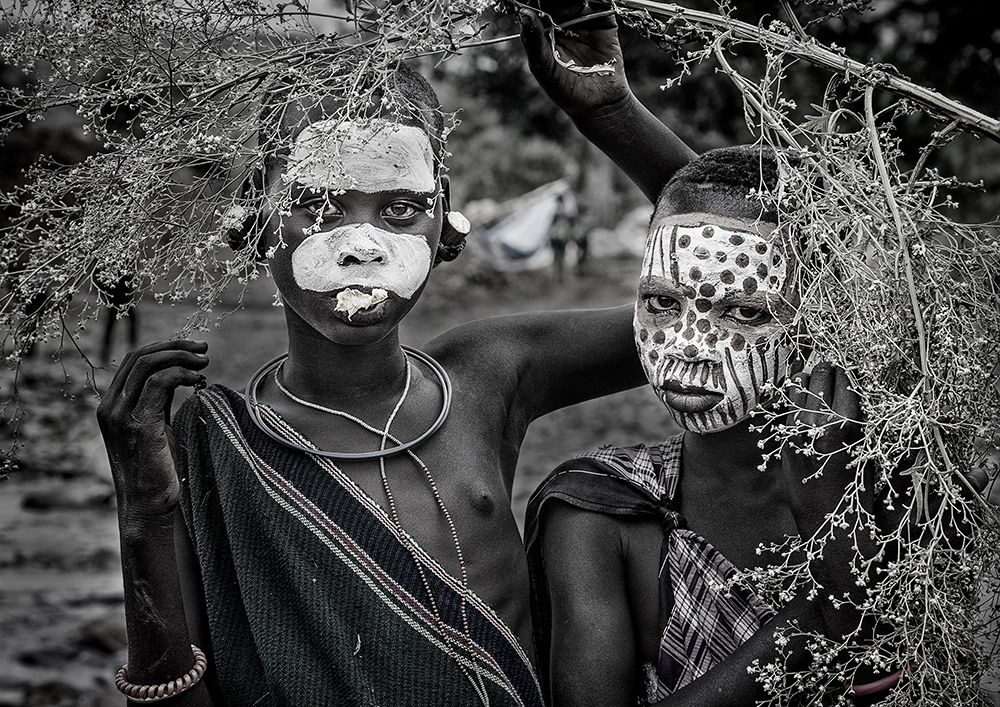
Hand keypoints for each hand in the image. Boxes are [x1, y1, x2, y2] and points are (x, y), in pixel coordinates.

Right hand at [97, 340, 208, 518]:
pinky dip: (180, 374)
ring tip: (204, 363)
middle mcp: (110, 407)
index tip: (192, 349)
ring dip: (180, 357)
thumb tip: (177, 375)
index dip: (164, 348)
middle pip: (140, 357)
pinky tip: (198, 381)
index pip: (134, 361)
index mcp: (112, 405)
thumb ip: (158, 401)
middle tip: (203, 349)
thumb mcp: (155, 426)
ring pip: (147, 365)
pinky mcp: (139, 425)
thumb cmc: (157, 469)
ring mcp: (120, 416)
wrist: (148, 505)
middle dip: (175, 347)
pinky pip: (158, 384)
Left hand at [519, 0, 630, 119]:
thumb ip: (533, 41)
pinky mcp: (605, 20)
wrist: (598, 103)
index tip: (532, 0)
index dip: (534, 1)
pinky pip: (602, 3)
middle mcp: (563, 20)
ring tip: (575, 4)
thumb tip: (524, 12)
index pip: (536, 5)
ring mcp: (584, 18)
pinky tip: (589, 3)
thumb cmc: (565, 89)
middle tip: (554, 3)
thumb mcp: (543, 67)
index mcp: (544, 29)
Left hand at [781, 363, 870, 544]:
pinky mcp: (783, 444)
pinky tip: (798, 394)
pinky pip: (787, 410)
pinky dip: (793, 398)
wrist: (827, 528)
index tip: (851, 367)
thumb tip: (895, 407)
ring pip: (797, 392)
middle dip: (827, 372)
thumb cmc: (861, 497)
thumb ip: (881, 432)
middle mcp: (816, 427)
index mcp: (844, 429)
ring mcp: (795, 434)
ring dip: (807, 381)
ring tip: (812, 373)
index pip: (846, 387)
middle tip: (832, 365)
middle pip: (820, 383)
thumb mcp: (877, 461)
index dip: (849, 374)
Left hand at [781, 363, 990, 639]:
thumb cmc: (876, 554)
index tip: (850, 368)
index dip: (844, 393)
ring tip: (811, 369)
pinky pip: (784, 439)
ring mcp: (795, 475)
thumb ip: (940, 493)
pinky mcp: (786, 481)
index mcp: (844, 475)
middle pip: (813, 414)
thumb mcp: (910, 524)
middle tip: (829, 359)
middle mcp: (814, 471)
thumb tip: (983, 468)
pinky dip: (788, 416)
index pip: (842, 422)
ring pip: (794, 424)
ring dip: (802, 396)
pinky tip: (792, 402)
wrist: (833, 585)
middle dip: (821, 385)